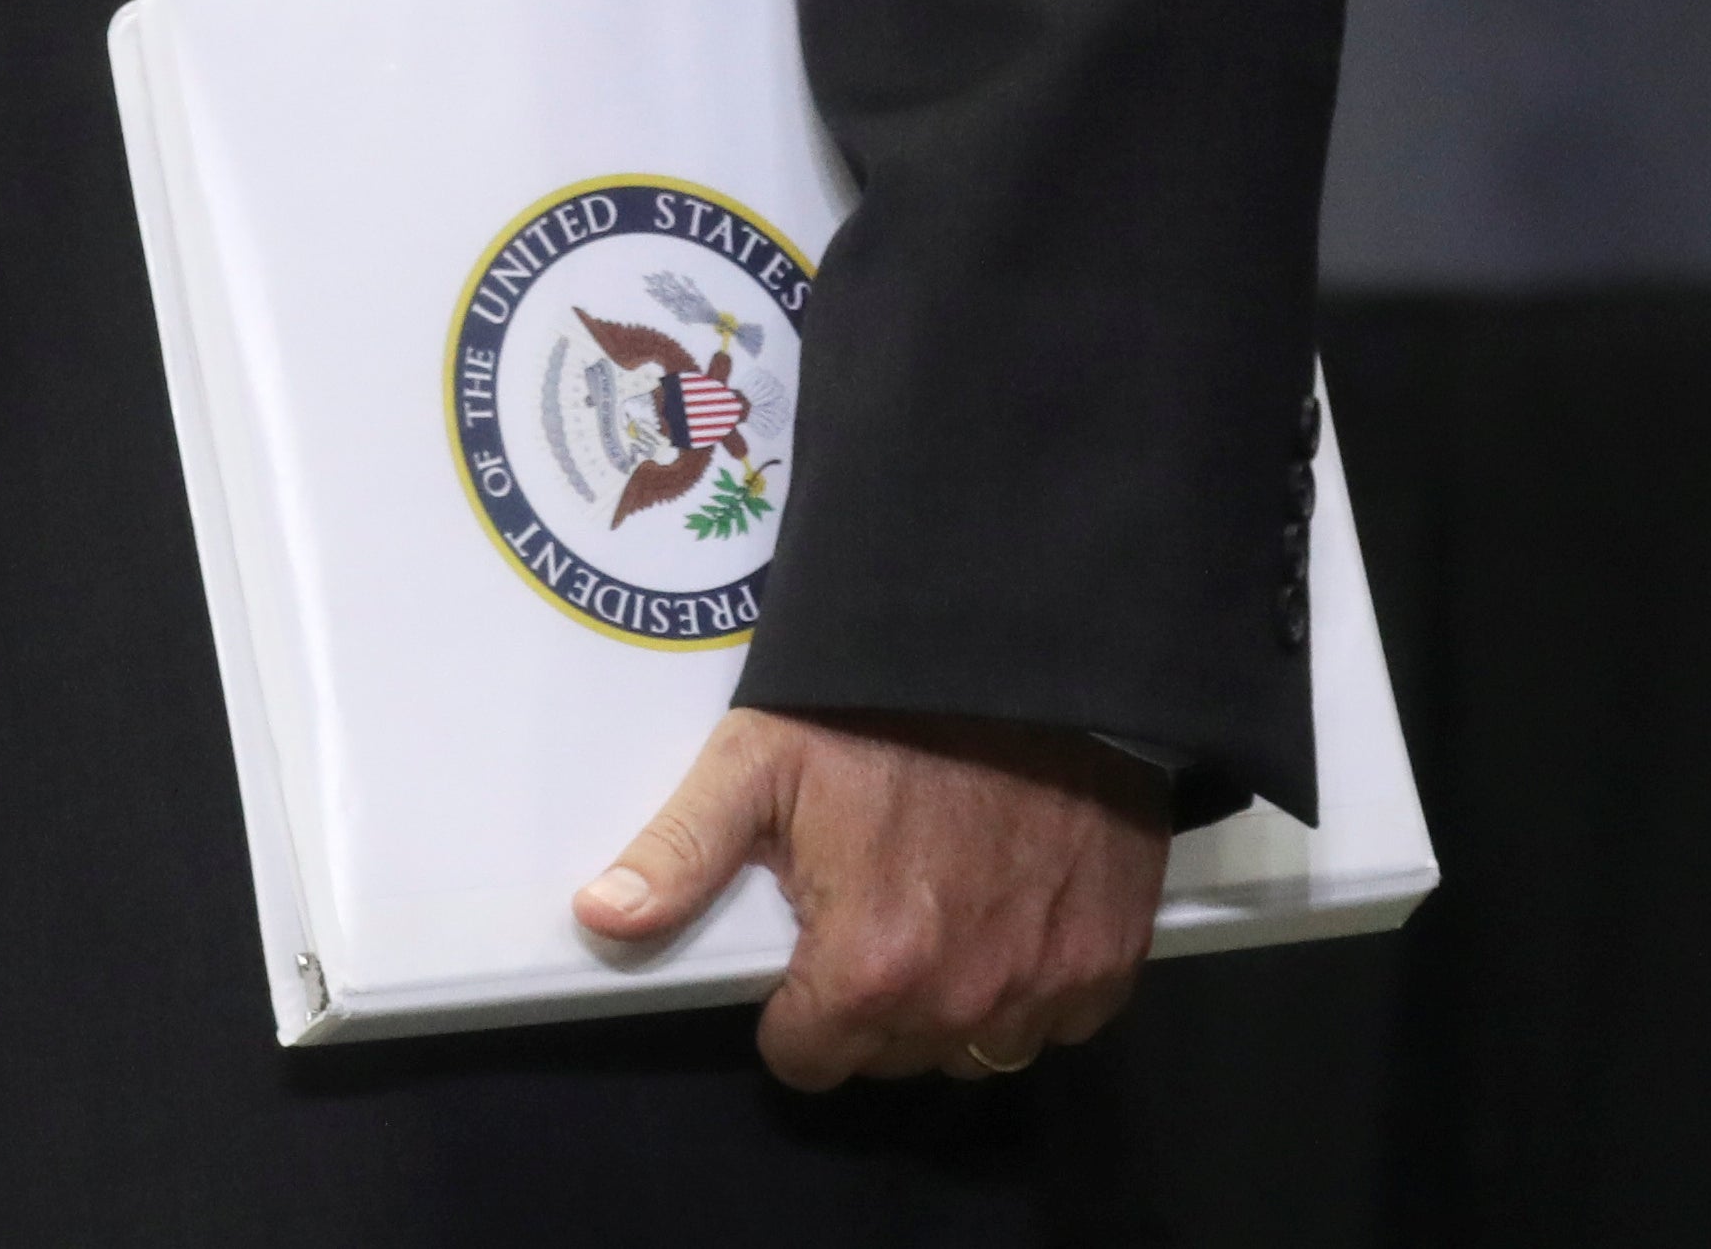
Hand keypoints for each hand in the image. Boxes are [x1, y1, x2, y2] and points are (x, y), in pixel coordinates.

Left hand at [576, 705, 1166, 1087]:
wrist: (1039, 653)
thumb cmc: (894, 705)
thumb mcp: (764, 758)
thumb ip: (683, 850)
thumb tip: (601, 916)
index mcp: (872, 965)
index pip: (810, 1058)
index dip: (796, 1005)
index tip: (810, 943)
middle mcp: (964, 995)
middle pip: (891, 1054)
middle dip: (872, 1001)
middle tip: (875, 908)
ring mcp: (1046, 980)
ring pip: (974, 1047)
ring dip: (953, 1002)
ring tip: (943, 912)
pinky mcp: (1109, 955)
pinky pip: (1060, 1019)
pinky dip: (1037, 984)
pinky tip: (1014, 914)